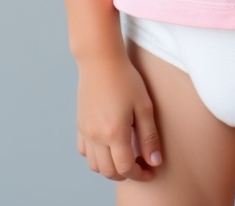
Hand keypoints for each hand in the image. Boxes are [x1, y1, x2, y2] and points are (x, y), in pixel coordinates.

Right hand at [76, 52, 162, 181]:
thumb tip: (154, 162)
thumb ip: (149, 137)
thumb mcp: (144, 106)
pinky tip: (107, 146)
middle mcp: (96, 136)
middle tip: (139, 164)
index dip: (139, 174)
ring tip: (124, 155)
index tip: (150, 171)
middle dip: (126, 174)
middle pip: (108, 172)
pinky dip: (95, 156)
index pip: (125, 168)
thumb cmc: (125, 79)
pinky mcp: (80, 124)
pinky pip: (83, 151)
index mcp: (114, 133)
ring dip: (109, 168)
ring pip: (94, 165)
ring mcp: (86, 131)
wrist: (101, 60)